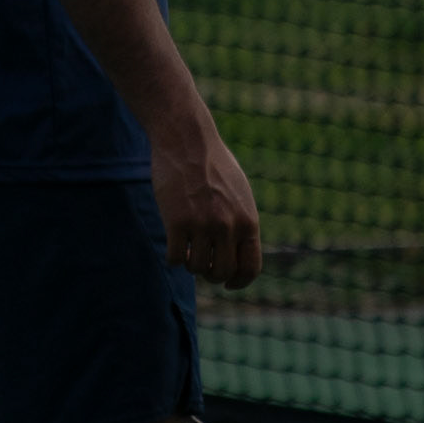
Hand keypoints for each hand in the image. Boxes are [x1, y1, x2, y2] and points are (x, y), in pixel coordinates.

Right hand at [150, 116, 261, 290]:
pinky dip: (173, 257)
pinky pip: (175, 258)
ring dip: (190, 263)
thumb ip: (241, 222)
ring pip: (197, 268)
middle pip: (222, 272)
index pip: (250, 268)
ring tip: (187, 248)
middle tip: (202, 262)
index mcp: (248, 220)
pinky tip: (173, 244)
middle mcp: (228, 226)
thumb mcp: (239, 193)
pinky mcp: (177, 221)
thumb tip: (239, 253)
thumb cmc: (213, 163)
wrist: (187, 139)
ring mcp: (202, 225)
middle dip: (211, 273)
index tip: (227, 283)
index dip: (238, 282)